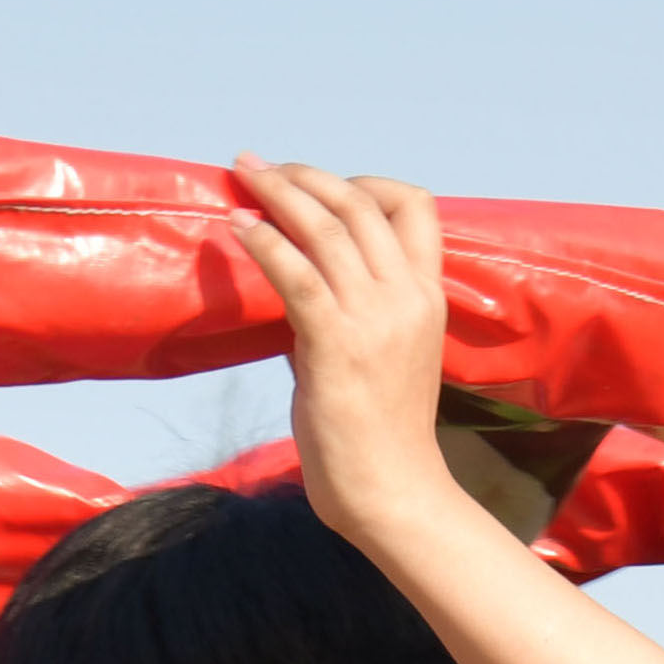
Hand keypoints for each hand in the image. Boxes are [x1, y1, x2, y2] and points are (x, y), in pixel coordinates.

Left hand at [225, 161, 464, 553]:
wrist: (392, 494)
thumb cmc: (381, 437)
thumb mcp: (378, 355)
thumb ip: (346, 311)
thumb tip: (296, 282)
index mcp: (427, 297)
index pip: (415, 206)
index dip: (367, 184)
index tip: (325, 190)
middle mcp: (406, 297)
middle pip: (361, 202)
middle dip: (305, 175)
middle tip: (261, 168)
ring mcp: (374, 318)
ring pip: (325, 225)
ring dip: (277, 191)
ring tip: (242, 175)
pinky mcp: (336, 343)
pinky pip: (295, 272)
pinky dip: (263, 241)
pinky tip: (237, 227)